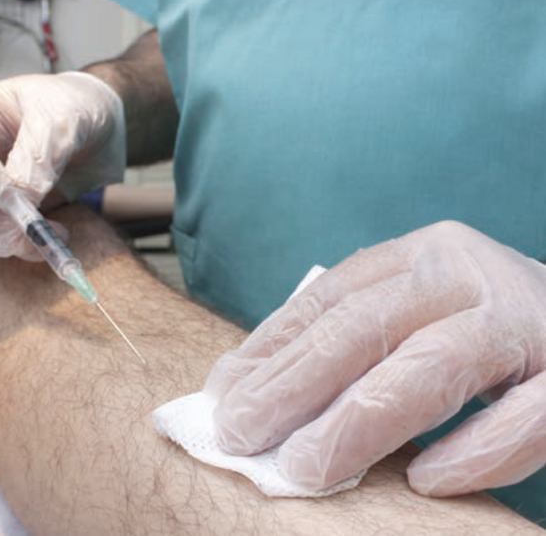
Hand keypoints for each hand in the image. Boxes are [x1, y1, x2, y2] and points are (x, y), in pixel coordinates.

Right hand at [0, 72, 124, 259]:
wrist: (101, 125)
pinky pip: (2, 238)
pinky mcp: (6, 212)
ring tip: (57, 231)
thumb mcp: (62, 119)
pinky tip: (55, 237)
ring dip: (14, 236)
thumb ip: (38, 156)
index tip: (7, 193)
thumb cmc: (74, 104)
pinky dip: (27, 246)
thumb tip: (20, 201)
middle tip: (35, 224)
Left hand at [206, 221, 545, 496]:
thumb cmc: (480, 329)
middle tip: (240, 434)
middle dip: (293, 386)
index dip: (272, 346)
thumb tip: (245, 386)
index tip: (225, 393)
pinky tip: (423, 483)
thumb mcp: (412, 315)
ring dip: (357, 423)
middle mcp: (467, 274)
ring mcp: (524, 318)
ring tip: (302, 469)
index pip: (330, 297)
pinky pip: (527, 415)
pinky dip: (475, 452)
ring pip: (431, 366)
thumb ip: (346, 342)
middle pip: (365, 327)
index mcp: (420, 257)